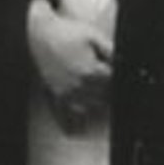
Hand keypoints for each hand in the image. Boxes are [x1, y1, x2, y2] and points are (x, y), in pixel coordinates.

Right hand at [25, 0, 114, 134]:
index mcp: (91, 72)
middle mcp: (79, 86)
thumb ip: (112, 52)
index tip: (124, 78)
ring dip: (98, 103)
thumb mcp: (94, 36)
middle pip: (104, 97)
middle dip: (110, 90)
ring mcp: (66, 92)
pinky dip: (72, 124)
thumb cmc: (66, 33)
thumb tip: (124, 63)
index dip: (119, 78)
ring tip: (102, 98)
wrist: (39, 33)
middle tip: (110, 84)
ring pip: (90, 107)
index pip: (114, 83)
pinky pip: (65, 115)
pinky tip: (78, 131)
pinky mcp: (55, 94)